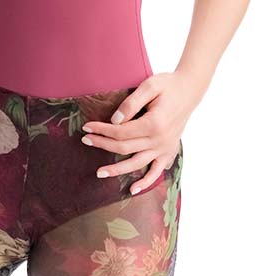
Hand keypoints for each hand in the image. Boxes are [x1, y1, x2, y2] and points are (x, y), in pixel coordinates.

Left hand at [81, 70, 204, 189]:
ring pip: (136, 164)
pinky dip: (146, 182)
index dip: (101, 130)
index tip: (87, 127)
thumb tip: (114, 120)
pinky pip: (156, 172)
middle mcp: (159, 140)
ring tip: (99, 173)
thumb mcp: (149, 85)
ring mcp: (164, 148)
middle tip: (86, 140)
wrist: (189, 90)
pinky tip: (132, 190)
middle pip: (124, 148)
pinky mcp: (168, 152)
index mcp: (154, 123)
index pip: (120, 132)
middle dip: (102, 144)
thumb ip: (131, 103)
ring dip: (116, 170)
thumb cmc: (168, 85)